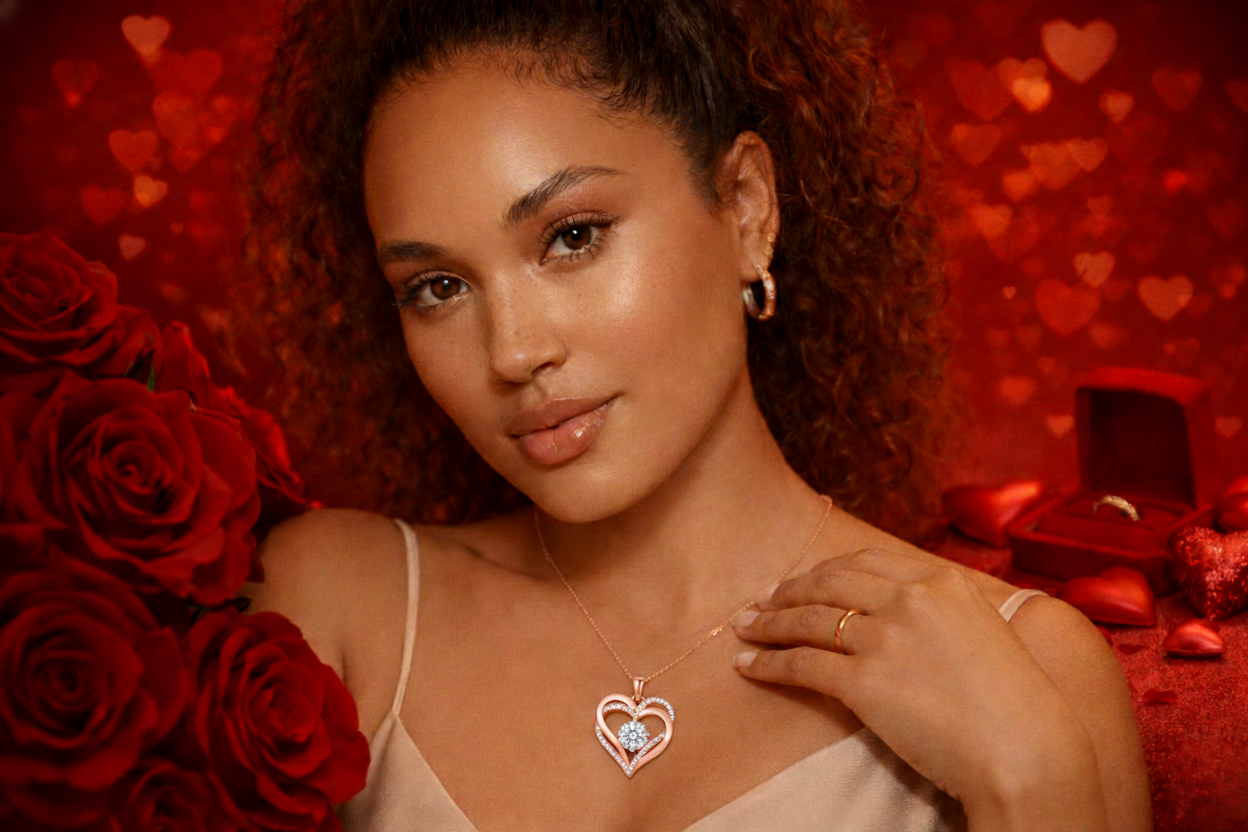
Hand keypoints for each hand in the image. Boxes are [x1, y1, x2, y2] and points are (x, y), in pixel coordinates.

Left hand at [731, 548, 1104, 825]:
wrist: (1026, 751)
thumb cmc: (1015, 704)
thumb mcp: (986, 631)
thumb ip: (944, 612)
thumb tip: (908, 607)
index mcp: (942, 581)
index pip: (865, 563)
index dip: (824, 571)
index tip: (802, 579)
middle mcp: (909, 600)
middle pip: (829, 584)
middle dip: (788, 591)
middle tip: (761, 600)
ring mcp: (884, 638)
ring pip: (808, 619)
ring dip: (768, 623)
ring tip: (743, 627)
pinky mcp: (864, 682)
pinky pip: (801, 664)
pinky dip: (767, 662)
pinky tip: (748, 665)